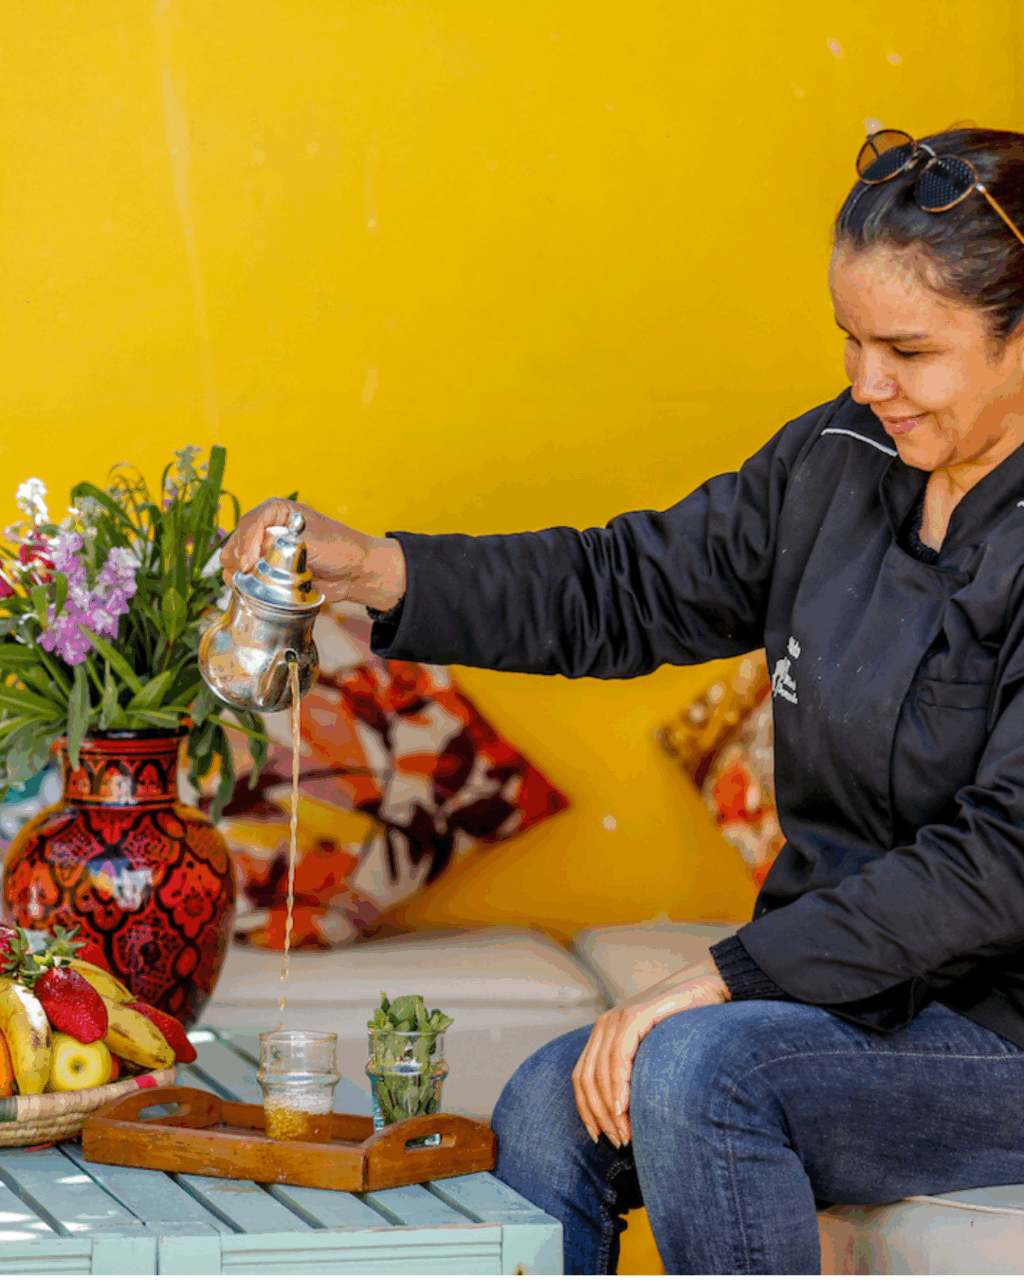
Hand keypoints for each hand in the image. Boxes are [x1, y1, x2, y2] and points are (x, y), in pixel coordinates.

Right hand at [219, 499, 405, 610]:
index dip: (246, 543)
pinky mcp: (264, 569)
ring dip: (239, 573)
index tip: (248, 563)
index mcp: (277, 511)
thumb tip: (258, 550)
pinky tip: (252, 590)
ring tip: (255, 583)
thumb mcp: (314, 541)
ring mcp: (263, 549)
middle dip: (241, 559)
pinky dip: (243, 584)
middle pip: (236, 541)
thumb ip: (286, 543)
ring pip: (233, 559)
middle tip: (253, 575)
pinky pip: (242, 576)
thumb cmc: (339, 549)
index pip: (250, 522)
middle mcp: (266, 527)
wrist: (352, 571)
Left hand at [572, 953, 730, 1147]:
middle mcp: (605, 1024)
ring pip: (601, 1071)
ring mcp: (618, 1016)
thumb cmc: (687, 1024)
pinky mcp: (636, 1014)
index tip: (598, 1138)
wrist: (709, 986)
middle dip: (598, 1115)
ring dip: (610, 1108)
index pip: (582, 1077)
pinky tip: (625, 1107)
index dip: (586, 1110)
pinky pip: (619, 1055)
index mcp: (604, 1033)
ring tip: (624, 1134)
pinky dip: (619, 1084)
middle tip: (618, 1141)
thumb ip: (638, 1071)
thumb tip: (630, 1116)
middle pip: (587, 1078)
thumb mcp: (655, 1051)